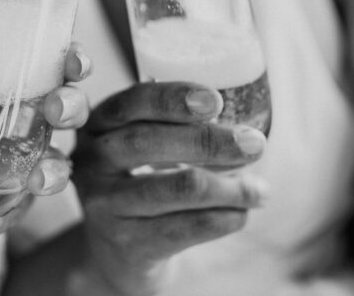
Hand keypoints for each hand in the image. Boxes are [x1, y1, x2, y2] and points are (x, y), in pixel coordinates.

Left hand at [0, 18, 90, 277]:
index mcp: (16, 87)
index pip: (56, 67)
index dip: (74, 61)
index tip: (75, 61)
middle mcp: (29, 125)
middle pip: (70, 113)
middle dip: (73, 109)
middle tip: (58, 111)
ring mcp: (21, 166)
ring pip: (56, 168)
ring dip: (54, 173)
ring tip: (39, 180)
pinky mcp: (4, 203)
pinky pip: (11, 216)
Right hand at [70, 81, 267, 293]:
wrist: (115, 253)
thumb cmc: (141, 183)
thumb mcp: (141, 147)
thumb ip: (177, 126)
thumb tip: (245, 127)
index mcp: (100, 124)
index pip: (133, 102)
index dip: (174, 99)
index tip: (215, 101)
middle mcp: (93, 162)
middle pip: (147, 142)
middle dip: (208, 141)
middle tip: (255, 144)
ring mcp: (105, 205)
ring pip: (174, 188)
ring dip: (228, 187)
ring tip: (260, 190)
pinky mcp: (126, 244)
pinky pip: (185, 229)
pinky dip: (224, 218)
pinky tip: (241, 213)